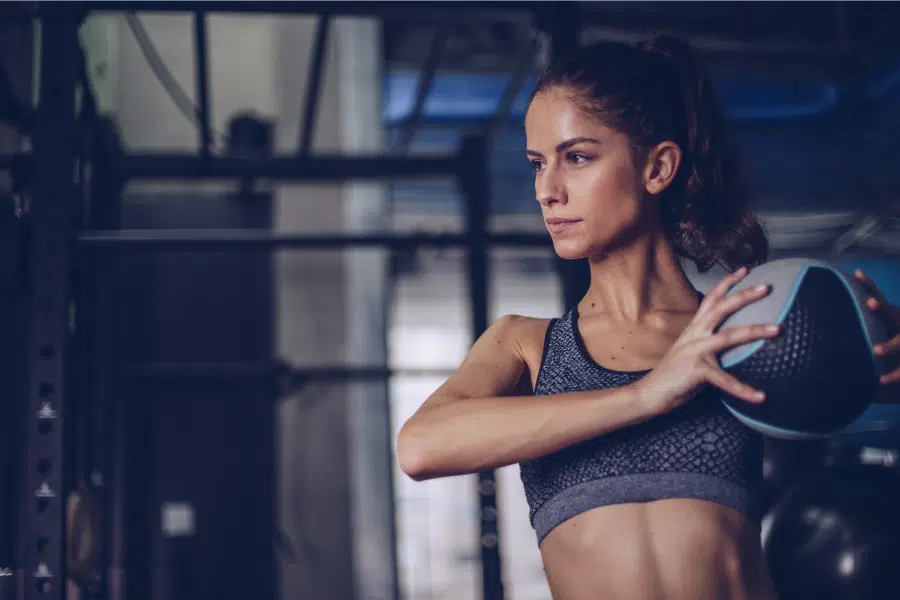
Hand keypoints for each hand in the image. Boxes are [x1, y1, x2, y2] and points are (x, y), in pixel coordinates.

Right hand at [633, 266, 780, 416]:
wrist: (652, 392)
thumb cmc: (675, 373)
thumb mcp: (691, 350)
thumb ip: (708, 341)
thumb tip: (732, 339)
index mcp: (694, 328)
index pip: (711, 299)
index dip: (727, 283)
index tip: (745, 270)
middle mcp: (695, 335)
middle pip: (721, 308)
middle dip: (743, 295)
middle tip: (766, 287)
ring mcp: (695, 351)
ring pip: (728, 336)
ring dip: (754, 331)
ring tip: (777, 329)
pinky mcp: (697, 370)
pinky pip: (725, 380)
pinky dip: (743, 389)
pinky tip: (760, 397)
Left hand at [852, 269, 899, 389]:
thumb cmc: (885, 350)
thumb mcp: (874, 333)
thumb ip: (855, 325)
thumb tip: (819, 314)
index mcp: (890, 321)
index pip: (880, 299)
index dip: (869, 286)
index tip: (856, 273)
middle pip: (896, 315)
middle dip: (884, 307)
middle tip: (869, 302)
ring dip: (890, 345)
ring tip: (877, 350)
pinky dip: (894, 377)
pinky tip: (881, 381)